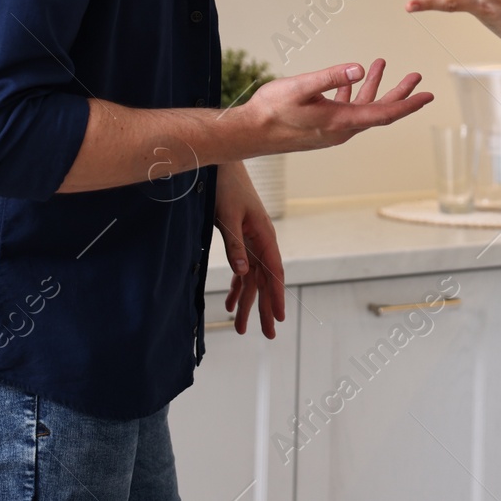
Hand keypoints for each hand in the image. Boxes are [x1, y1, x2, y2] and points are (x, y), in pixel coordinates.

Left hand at [214, 160, 284, 337]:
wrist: (222, 165)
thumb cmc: (226, 187)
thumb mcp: (228, 216)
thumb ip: (235, 244)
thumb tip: (242, 273)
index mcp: (264, 235)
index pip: (274, 272)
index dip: (276, 296)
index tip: (278, 318)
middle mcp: (261, 241)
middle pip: (265, 281)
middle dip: (264, 308)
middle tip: (267, 334)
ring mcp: (252, 241)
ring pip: (252, 278)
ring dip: (247, 302)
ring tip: (241, 327)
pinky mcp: (241, 240)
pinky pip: (242, 269)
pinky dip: (236, 287)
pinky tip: (230, 303)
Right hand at [242, 58, 433, 154]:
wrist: (249, 133)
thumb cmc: (271, 111)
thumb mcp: (301, 87)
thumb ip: (331, 76)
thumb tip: (360, 68)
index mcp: (341, 122)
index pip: (384, 113)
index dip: (409, 104)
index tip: (428, 95)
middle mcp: (341, 129)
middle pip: (379, 110)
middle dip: (399, 93)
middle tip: (416, 76)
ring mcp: (331, 129)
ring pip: (362, 107)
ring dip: (374, 87)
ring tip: (383, 64)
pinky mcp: (321, 126)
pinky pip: (345, 108)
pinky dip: (351, 91)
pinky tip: (349, 78)